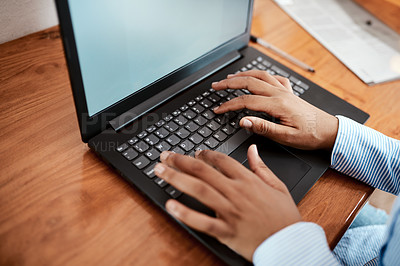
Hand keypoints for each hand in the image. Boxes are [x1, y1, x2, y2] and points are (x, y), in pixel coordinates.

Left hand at [154, 146, 300, 260]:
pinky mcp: (226, 231)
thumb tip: (252, 149)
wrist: (290, 243)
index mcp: (248, 181)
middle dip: (181, 161)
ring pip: (199, 190)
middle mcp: (236, 193)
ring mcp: (230, 212)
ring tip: (160, 171)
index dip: (204, 154)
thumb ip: (261, 166)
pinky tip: (171, 205)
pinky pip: (203, 221)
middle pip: (203, 172)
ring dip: (176, 179)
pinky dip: (185, 213)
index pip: (221, 161)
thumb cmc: (284, 216)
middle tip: (165, 156)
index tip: (194, 152)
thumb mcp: (278, 186)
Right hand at [212, 70, 338, 149]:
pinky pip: (274, 77)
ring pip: (260, 75)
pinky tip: (257, 76)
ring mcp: (285, 91)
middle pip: (249, 82)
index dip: (229, 105)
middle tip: (215, 86)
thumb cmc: (310, 135)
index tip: (217, 109)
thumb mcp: (286, 137)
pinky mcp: (289, 92)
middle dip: (229, 83)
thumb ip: (263, 128)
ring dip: (243, 75)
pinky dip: (261, 74)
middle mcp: (280, 94)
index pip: (246, 101)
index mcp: (277, 105)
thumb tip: (243, 121)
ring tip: (229, 78)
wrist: (330, 130)